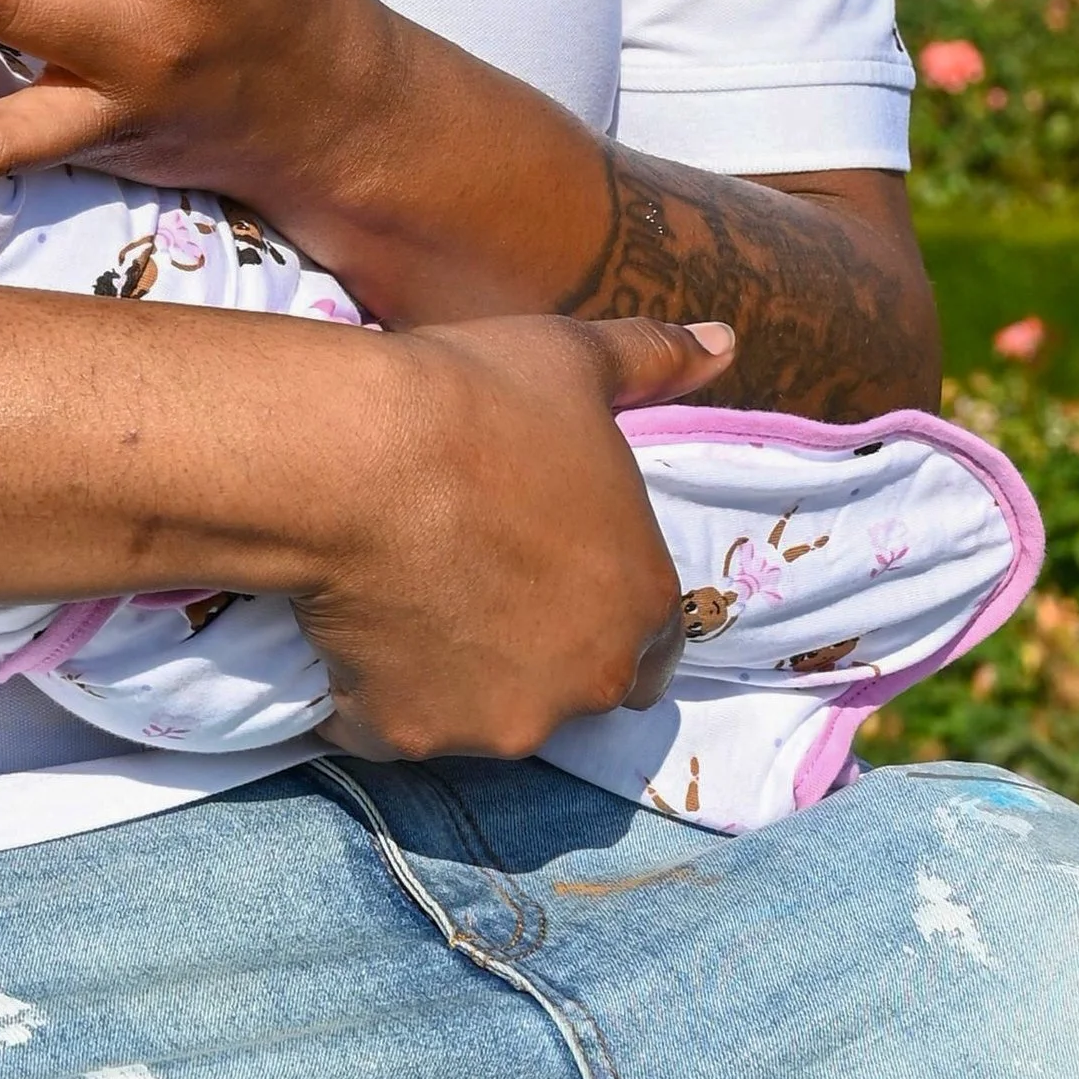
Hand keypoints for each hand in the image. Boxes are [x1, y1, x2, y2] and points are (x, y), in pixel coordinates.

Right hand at [308, 312, 733, 756]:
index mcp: (643, 601)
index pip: (652, 642)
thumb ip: (655, 361)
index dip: (601, 603)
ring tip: (406, 595)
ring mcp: (498, 721)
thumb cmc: (479, 399)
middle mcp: (587, 680)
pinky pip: (393, 725)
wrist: (358, 457)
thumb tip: (723, 342)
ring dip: (460, 675)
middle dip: (538, 651)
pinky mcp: (408, 735)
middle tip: (474, 577)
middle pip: (574, 685)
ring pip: (486, 713)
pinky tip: (354, 627)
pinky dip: (377, 693)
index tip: (547, 566)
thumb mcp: (576, 360)